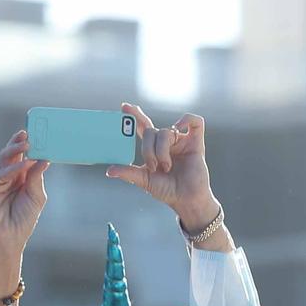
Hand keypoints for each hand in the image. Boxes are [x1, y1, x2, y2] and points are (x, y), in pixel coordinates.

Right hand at [0, 130, 49, 252]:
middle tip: (28, 133)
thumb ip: (37, 177)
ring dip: (15, 149)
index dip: (30, 145)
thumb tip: (43, 159)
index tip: (38, 133)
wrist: (9, 237)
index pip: (26, 156)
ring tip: (27, 142)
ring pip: (5, 159)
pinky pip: (2, 173)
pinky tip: (25, 164)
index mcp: (23, 177)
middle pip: (13, 154)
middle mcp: (11, 176)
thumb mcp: (37, 196)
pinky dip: (14, 168)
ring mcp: (0, 181)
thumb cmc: (24, 219)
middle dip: (19, 142)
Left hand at [107, 103, 217, 230]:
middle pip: (151, 131)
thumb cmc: (166, 190)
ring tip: (166, 166)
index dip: (134, 116)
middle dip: (148, 149)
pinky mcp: (196, 142)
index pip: (142, 127)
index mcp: (153, 148)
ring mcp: (181, 141)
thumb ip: (128, 172)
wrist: (185, 198)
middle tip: (152, 166)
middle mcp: (167, 142)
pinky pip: (195, 122)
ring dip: (162, 150)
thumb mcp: (144, 180)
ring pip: (167, 131)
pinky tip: (180, 129)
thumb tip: (109, 170)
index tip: (124, 107)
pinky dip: (186, 120)